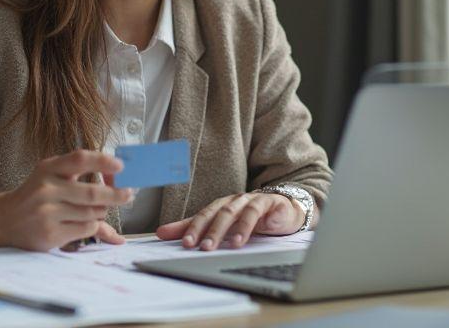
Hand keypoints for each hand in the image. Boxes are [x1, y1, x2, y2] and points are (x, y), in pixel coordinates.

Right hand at [0, 150, 132, 250]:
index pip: (79, 159)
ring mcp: (47, 213)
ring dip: (102, 212)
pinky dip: (93, 226)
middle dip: (116, 194)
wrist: (4, 220)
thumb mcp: (52, 178)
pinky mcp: (50, 234)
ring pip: (92, 213)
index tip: (121, 166)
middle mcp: (46, 188)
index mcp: (48, 168)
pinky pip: (86, 228)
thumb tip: (121, 188)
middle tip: (128, 194)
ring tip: (99, 210)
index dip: (103, 161)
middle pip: (92, 192)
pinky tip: (86, 223)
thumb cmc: (36, 196)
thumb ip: (81, 178)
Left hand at [155, 192, 307, 250]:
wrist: (287, 212)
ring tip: (211, 247)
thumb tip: (161, 232)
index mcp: (221, 205)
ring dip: (220, 230)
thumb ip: (194, 228)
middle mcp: (233, 201)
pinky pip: (253, 213)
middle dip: (201, 230)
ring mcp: (249, 200)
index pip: (201, 215)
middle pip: (213, 213)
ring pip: (231, 212)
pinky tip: (238, 242)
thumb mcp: (225, 226)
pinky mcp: (267, 203)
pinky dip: (244, 228)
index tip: (179, 243)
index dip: (188, 228)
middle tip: (191, 246)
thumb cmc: (254, 219)